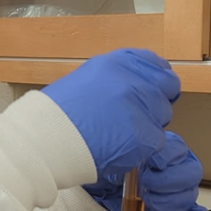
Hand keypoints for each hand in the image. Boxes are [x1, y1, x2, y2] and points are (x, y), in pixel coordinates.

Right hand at [41, 49, 180, 177]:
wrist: (44, 140)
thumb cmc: (56, 115)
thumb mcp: (87, 79)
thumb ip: (117, 79)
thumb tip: (140, 85)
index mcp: (117, 62)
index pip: (158, 65)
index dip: (158, 81)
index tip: (155, 90)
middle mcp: (131, 80)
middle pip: (166, 90)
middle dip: (156, 103)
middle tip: (137, 117)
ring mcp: (139, 107)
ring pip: (162, 117)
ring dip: (147, 127)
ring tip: (119, 134)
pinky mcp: (143, 135)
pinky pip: (156, 141)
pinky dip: (142, 148)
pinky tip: (119, 147)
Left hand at [84, 132, 208, 210]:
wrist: (90, 189)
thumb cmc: (104, 164)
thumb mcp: (123, 141)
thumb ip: (145, 133)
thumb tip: (162, 123)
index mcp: (162, 148)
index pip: (181, 151)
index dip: (167, 158)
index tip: (152, 162)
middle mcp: (168, 168)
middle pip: (191, 173)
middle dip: (168, 180)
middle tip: (147, 182)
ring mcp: (169, 190)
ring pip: (189, 194)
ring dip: (171, 199)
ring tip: (149, 199)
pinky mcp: (166, 210)